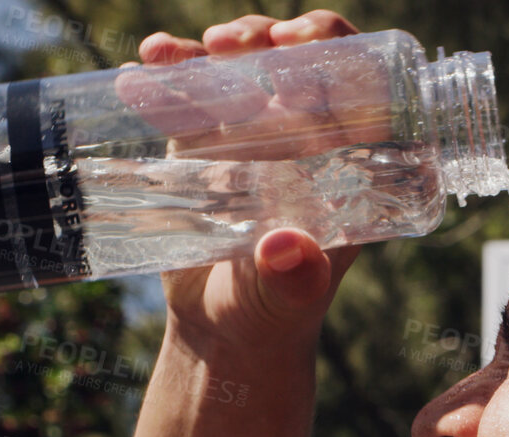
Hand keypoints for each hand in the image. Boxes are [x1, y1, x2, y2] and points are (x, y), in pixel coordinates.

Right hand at [129, 11, 366, 355]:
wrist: (223, 327)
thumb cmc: (275, 312)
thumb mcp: (291, 298)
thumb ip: (295, 278)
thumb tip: (285, 250)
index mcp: (346, 161)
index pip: (360, 86)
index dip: (337, 51)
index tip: (299, 47)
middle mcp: (305, 138)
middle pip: (301, 60)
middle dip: (270, 36)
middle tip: (234, 46)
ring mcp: (254, 134)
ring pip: (247, 64)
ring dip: (221, 43)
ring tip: (189, 52)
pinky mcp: (204, 141)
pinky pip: (191, 91)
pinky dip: (169, 69)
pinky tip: (147, 62)